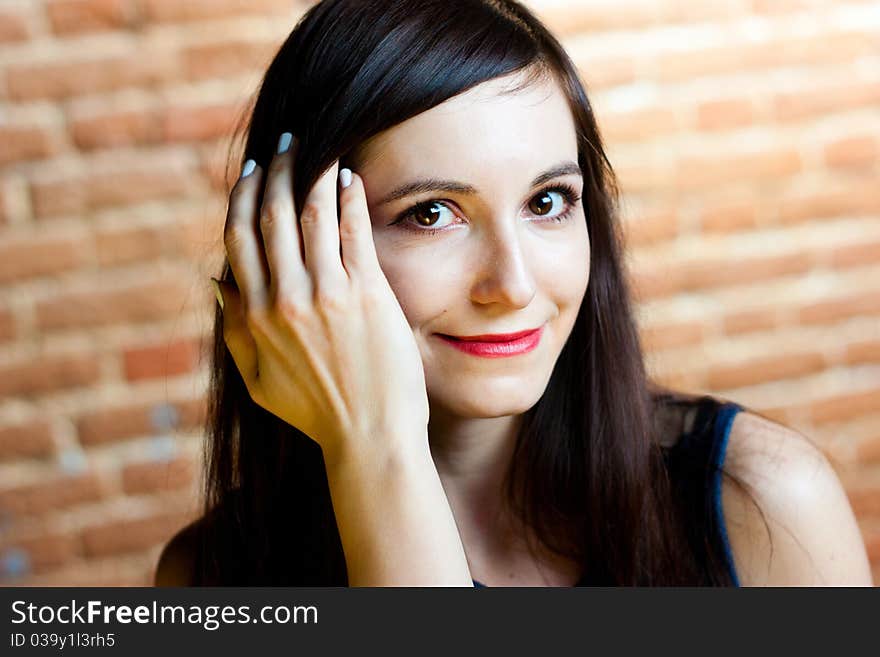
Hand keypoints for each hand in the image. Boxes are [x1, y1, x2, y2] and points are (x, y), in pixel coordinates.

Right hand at [216, 133, 429, 467]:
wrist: (369, 437)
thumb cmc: (317, 414)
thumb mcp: (258, 382)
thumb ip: (233, 333)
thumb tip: (219, 284)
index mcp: (255, 317)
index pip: (241, 240)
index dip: (246, 198)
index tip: (253, 172)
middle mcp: (286, 299)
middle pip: (273, 218)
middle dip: (278, 173)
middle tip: (288, 146)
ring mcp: (327, 295)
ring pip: (311, 216)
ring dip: (313, 174)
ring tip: (319, 149)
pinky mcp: (367, 295)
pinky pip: (353, 232)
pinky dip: (349, 199)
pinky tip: (351, 178)